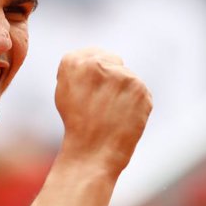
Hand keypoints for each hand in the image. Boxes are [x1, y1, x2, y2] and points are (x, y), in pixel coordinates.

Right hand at [54, 48, 151, 174]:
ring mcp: (121, 75)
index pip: (93, 53)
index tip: (93, 88)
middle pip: (113, 61)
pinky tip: (123, 117)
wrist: (92, 152)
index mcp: (73, 61)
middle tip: (102, 103)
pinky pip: (140, 91)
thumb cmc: (76, 123)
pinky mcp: (140, 89)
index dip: (96, 71)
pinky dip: (135, 103)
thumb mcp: (64, 90)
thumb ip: (78, 69)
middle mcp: (98, 63)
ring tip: (111, 113)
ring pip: (127, 77)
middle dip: (111, 78)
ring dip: (123, 91)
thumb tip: (97, 58)